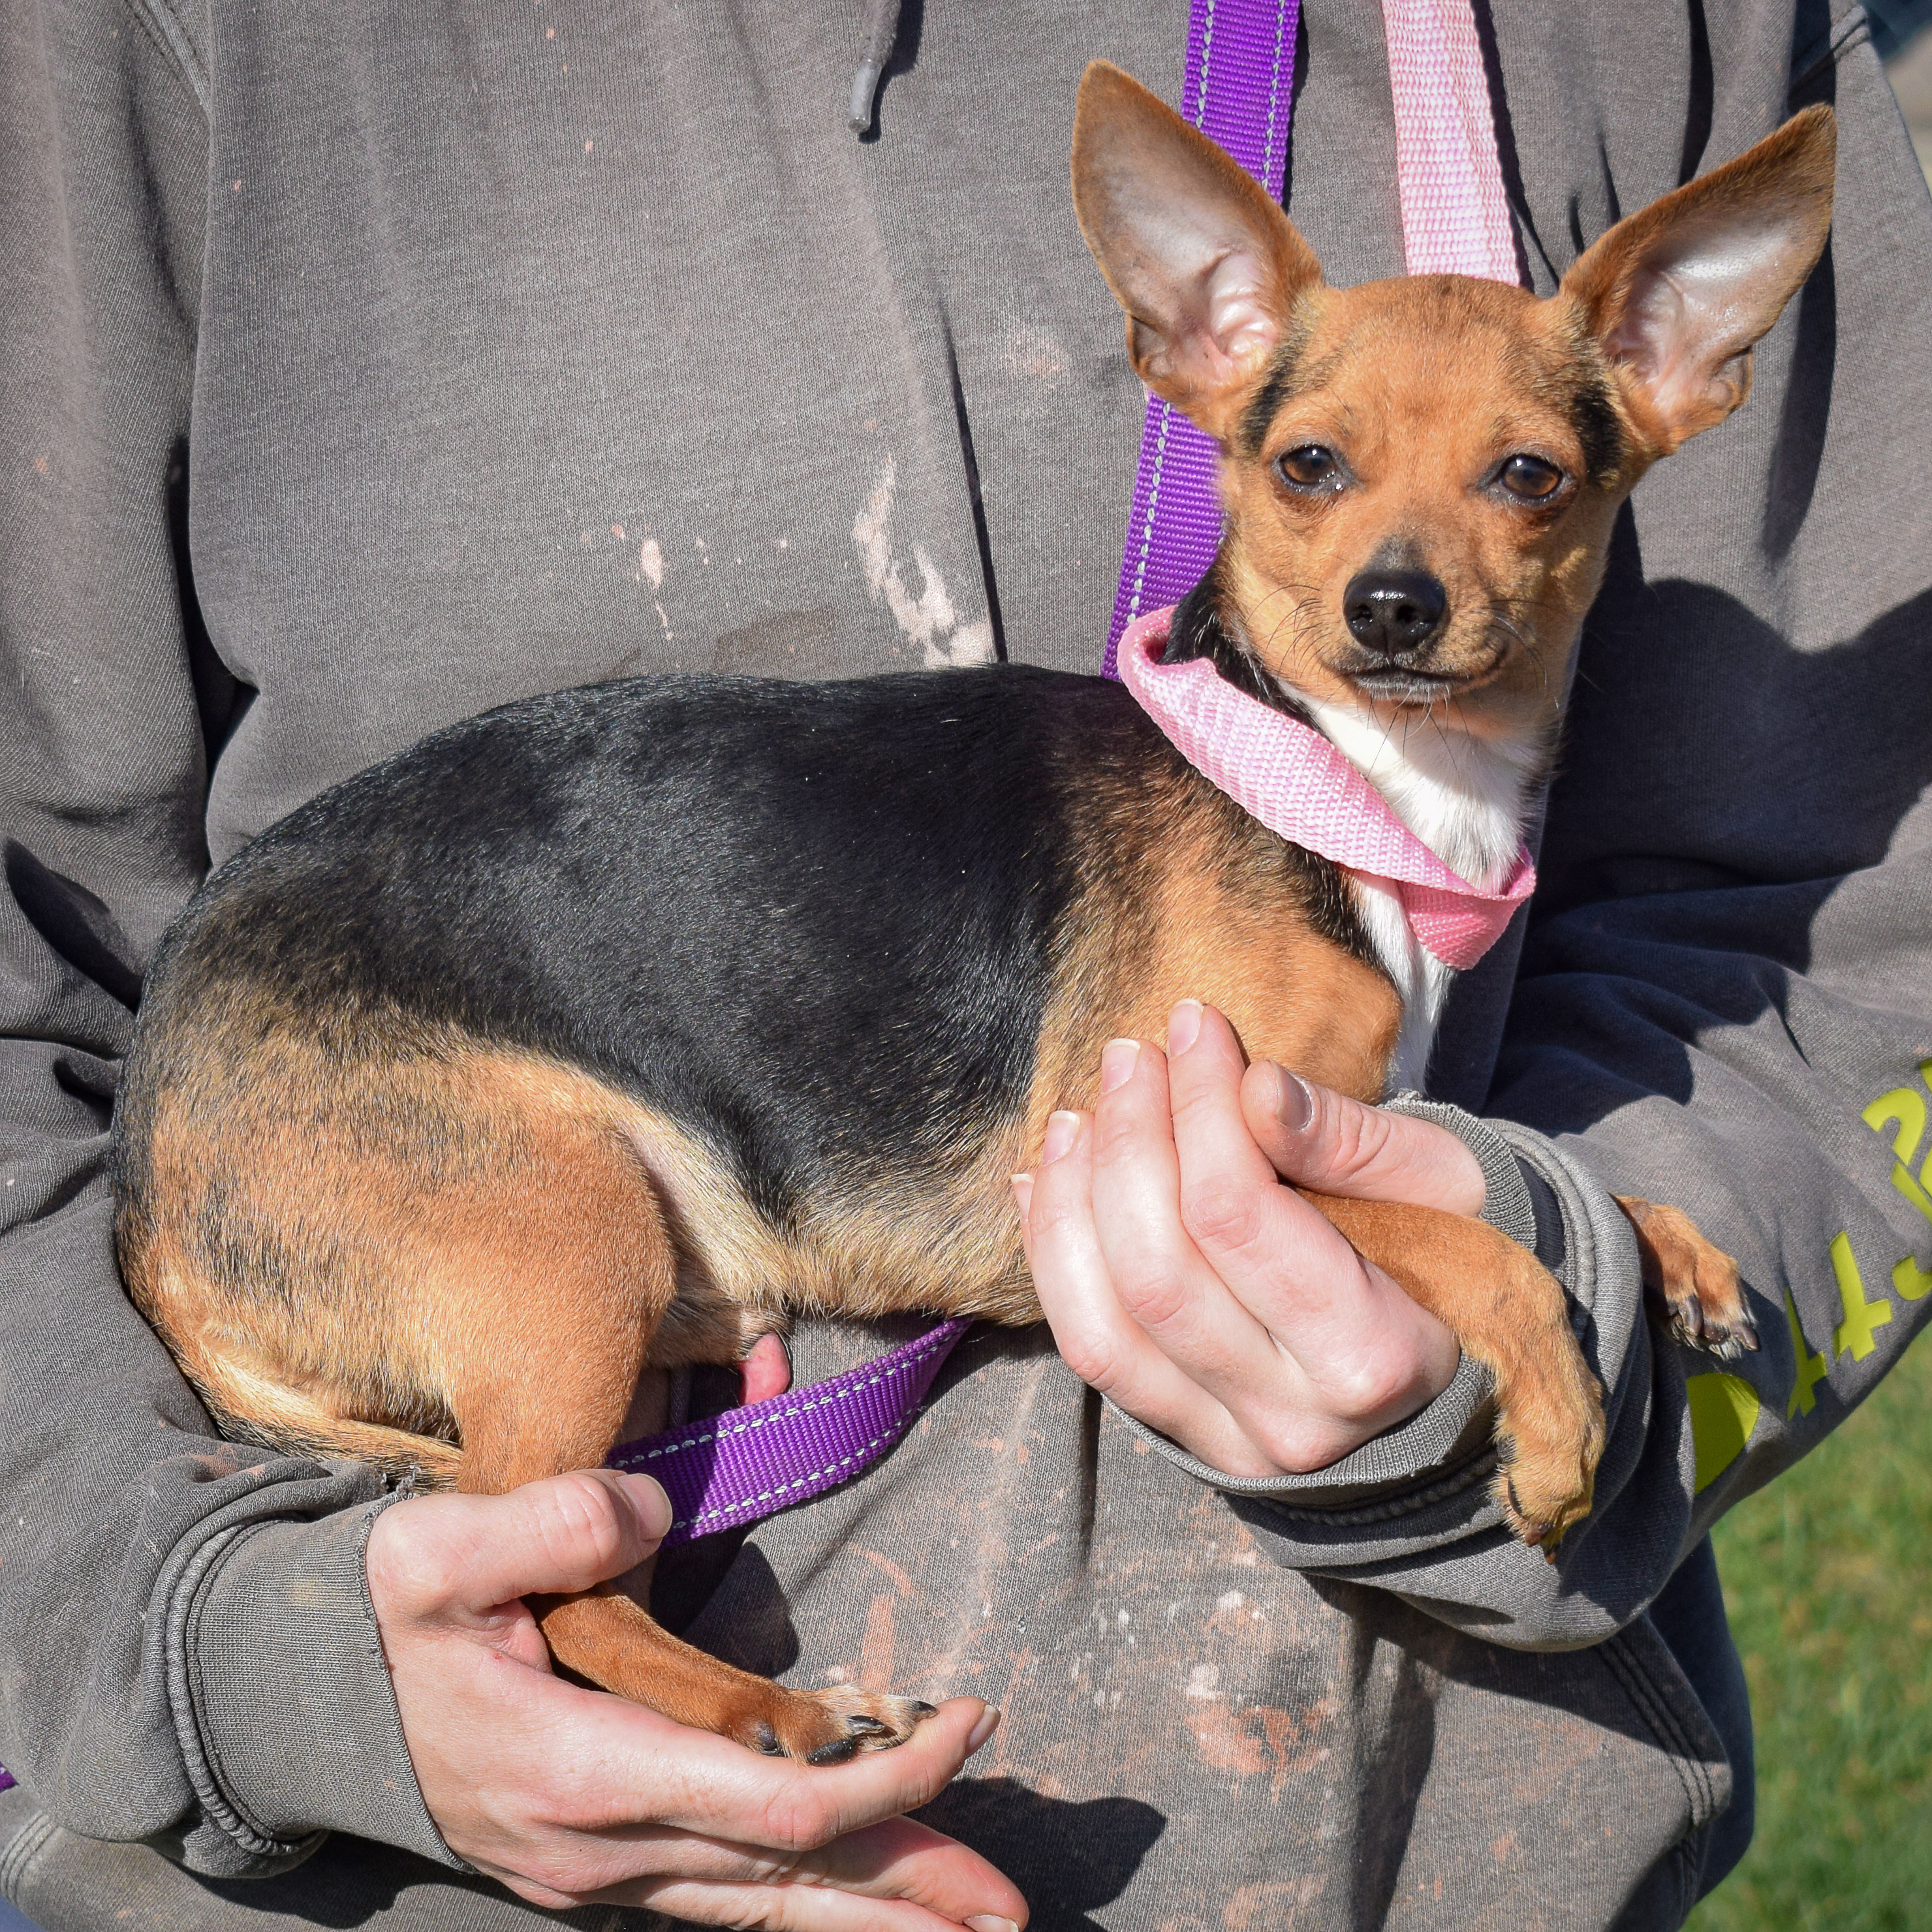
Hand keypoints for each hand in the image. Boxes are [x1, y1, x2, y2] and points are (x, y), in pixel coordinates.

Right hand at [366, 1469, 1024, 1928]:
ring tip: (970, 1924)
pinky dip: (803, 1898)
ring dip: (871, 1915)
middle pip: (788, 1882)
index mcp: (585, 1771)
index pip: (774, 1803)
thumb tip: (652, 1510)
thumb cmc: (391, 1626)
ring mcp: (606, 1875)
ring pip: (762, 1909)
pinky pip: (725, 1898)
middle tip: (1013, 1906)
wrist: (321, 1708)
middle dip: (907, 1887)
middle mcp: (608, 1850)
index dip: (883, 1778)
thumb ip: (550, 1520)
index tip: (966, 1722)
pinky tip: (859, 1902)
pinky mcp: (606, 1869)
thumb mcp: (437, 1553)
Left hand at [1014, 1000, 1475, 1478]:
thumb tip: (1252, 1089)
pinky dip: (1054, 1260)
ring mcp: (1229, 1442)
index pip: (1238, 1218)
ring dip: (1075, 1203)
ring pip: (1104, 1324)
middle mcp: (1293, 1422)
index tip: (1194, 1024)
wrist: (1460, 1363)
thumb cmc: (1453, 1248)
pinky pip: (1091, 1353)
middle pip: (1159, 1270)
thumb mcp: (1439, 1184)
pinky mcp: (1183, 1439)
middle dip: (1129, 1143)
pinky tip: (1049, 1179)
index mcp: (1373, 1356)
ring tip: (1078, 1114)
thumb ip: (1347, 1141)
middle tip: (1131, 1056)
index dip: (1199, 1107)